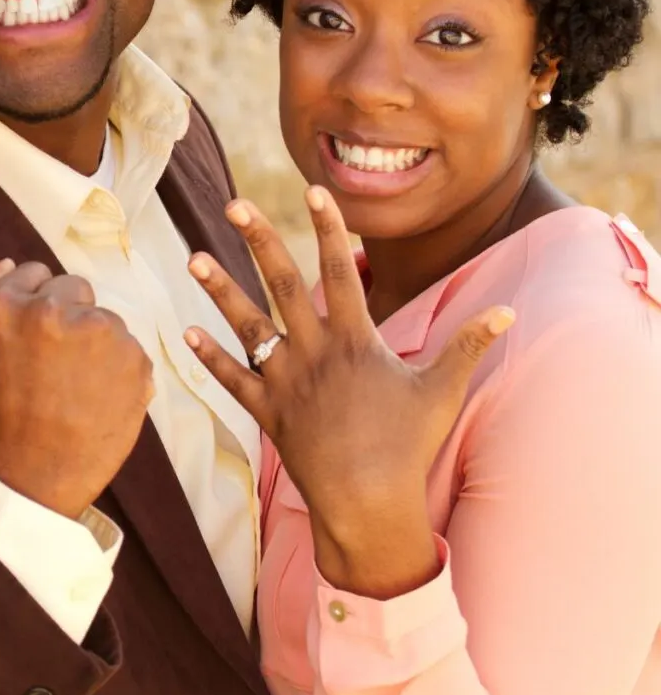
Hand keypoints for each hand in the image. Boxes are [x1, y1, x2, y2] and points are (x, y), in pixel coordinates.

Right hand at [0, 259, 153, 519]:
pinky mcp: (132, 356)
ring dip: (95, 342)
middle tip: (55, 363)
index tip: (32, 340)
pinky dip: (119, 367)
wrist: (34, 474)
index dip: (34, 306)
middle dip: (67, 316)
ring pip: (103, 317)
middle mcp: (52, 310)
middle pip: (74, 288)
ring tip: (76, 383)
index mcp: (3, 303)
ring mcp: (97, 331)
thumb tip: (6, 263)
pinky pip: (128, 346)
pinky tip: (98, 394)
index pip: (35, 274)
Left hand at [184, 187, 513, 595]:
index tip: (314, 190)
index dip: (328, 227)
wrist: (369, 504)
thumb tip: (510, 311)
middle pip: (282, 284)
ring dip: (220, 290)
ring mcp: (285, 381)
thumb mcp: (442, 390)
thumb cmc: (408, 446)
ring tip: (193, 257)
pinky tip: (186, 334)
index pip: (338, 270)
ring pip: (247, 326)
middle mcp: (314, 351)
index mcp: (354, 340)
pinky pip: (232, 381)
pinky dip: (210, 358)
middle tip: (236, 205)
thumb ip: (469, 344)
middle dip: (260, 241)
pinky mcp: (267, 412)